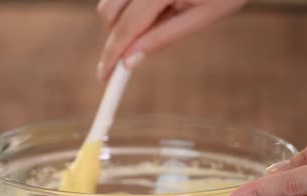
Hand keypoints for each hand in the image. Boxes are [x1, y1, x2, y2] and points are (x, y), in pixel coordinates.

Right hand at [96, 0, 246, 80]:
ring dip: (122, 18)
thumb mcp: (203, 16)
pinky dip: (130, 3)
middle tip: (137, 49)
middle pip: (108, 13)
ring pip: (110, 1)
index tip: (103, 77)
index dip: (111, 55)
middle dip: (116, 36)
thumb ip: (163, 37)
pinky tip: (159, 2)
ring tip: (162, 15)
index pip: (126, 29)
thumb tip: (129, 61)